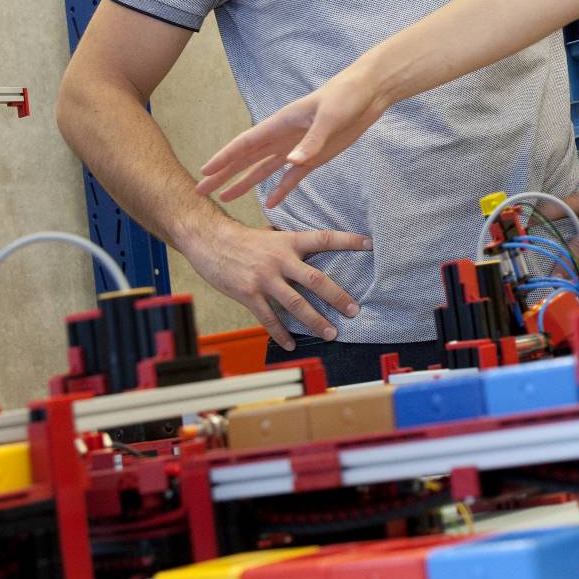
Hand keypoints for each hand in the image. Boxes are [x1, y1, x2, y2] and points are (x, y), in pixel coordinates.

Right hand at [178, 216, 370, 349]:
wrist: (208, 240)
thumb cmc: (242, 239)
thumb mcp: (272, 236)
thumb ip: (292, 246)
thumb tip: (314, 252)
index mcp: (288, 241)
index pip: (324, 239)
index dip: (348, 241)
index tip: (370, 245)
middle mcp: (280, 259)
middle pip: (316, 279)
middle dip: (337, 296)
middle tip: (355, 310)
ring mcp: (264, 278)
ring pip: (296, 303)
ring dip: (315, 321)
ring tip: (331, 333)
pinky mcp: (248, 294)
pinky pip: (269, 318)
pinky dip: (281, 333)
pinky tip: (291, 343)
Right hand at [194, 65, 387, 207]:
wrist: (369, 92)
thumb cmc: (347, 96)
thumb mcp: (330, 116)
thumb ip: (312, 140)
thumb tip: (292, 162)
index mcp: (281, 123)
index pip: (246, 143)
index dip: (225, 157)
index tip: (204, 171)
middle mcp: (284, 137)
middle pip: (248, 158)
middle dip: (224, 174)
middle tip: (202, 190)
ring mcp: (298, 147)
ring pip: (264, 168)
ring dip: (245, 183)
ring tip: (225, 198)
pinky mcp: (314, 156)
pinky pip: (292, 177)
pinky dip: (280, 190)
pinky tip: (269, 203)